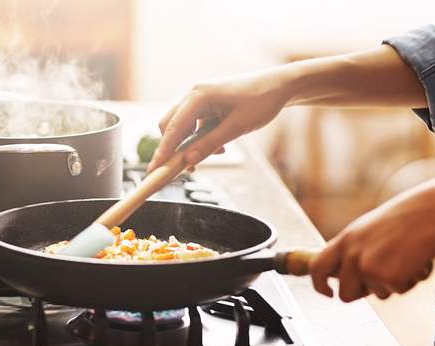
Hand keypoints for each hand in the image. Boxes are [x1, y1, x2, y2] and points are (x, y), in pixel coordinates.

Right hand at [148, 68, 291, 171]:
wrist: (280, 86)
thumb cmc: (261, 102)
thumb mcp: (237, 128)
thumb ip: (210, 144)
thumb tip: (188, 160)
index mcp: (199, 95)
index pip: (173, 128)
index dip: (163, 151)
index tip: (154, 170)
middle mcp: (195, 94)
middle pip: (171, 125)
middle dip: (175, 149)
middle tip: (185, 169)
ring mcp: (201, 98)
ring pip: (183, 126)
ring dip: (191, 144)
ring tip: (215, 155)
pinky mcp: (208, 103)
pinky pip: (195, 124)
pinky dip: (201, 138)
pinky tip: (220, 146)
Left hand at [309, 179, 434, 301]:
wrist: (432, 212)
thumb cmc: (406, 218)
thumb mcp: (369, 229)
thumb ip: (355, 250)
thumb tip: (346, 275)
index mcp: (345, 240)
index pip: (317, 268)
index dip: (319, 285)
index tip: (328, 292)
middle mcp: (352, 255)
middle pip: (345, 294)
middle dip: (362, 294)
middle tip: (383, 278)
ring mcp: (368, 268)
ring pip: (377, 295)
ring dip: (393, 283)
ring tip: (406, 258)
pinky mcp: (388, 278)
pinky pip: (398, 291)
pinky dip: (410, 281)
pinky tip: (417, 261)